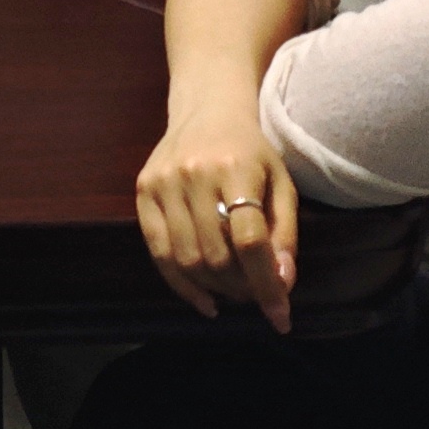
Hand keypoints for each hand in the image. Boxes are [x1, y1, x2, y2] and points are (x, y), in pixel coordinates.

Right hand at [136, 92, 297, 329]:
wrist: (207, 110)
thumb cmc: (252, 151)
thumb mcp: (282, 184)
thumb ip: (285, 234)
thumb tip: (282, 284)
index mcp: (236, 168)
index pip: (250, 240)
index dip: (266, 285)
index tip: (281, 318)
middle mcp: (194, 174)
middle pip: (216, 255)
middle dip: (242, 288)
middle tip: (256, 295)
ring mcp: (163, 182)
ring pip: (187, 259)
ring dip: (215, 289)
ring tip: (234, 293)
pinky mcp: (143, 191)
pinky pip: (158, 252)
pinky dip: (181, 285)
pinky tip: (204, 299)